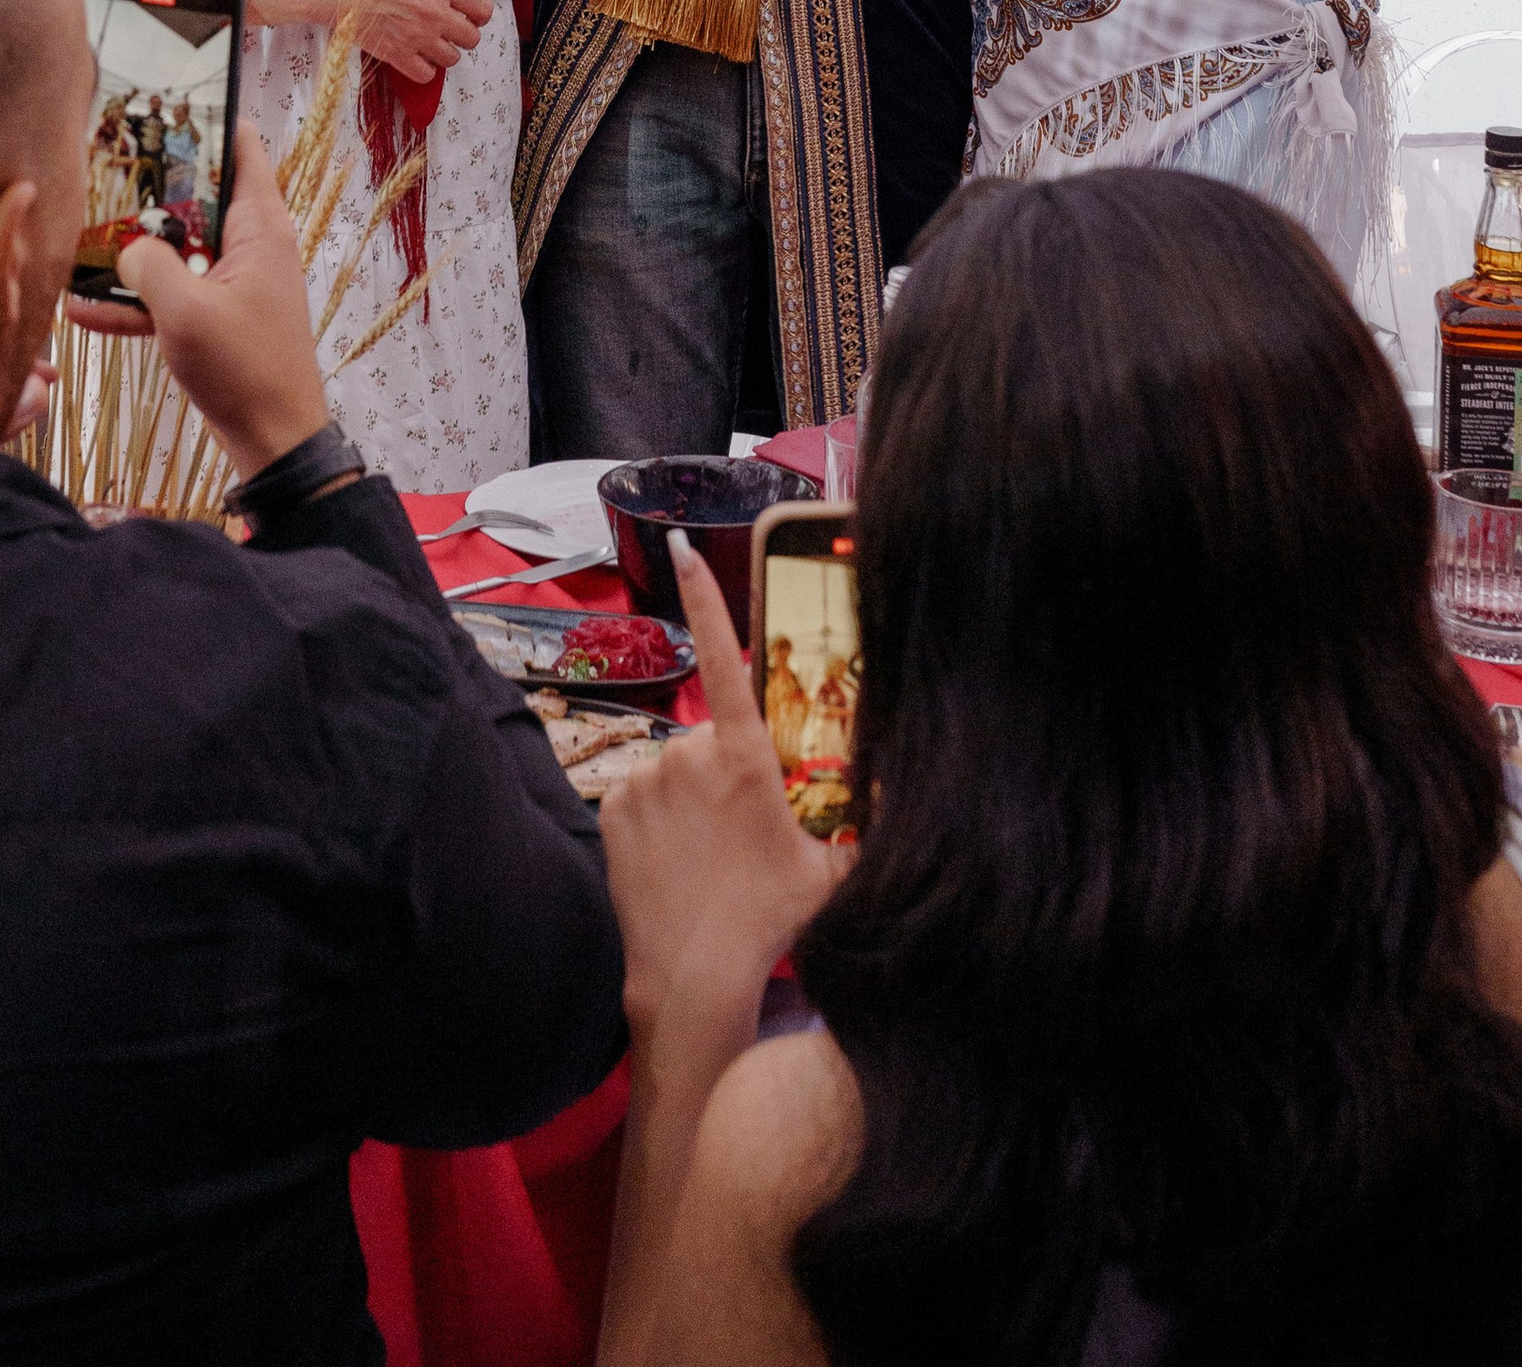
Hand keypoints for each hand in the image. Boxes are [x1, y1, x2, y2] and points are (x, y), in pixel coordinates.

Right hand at [116, 125, 329, 478]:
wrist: (273, 441)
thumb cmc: (244, 369)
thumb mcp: (185, 311)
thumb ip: (148, 266)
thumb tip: (126, 250)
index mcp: (259, 227)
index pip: (241, 149)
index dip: (206, 121)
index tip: (162, 103)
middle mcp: (250, 246)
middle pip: (197, 198)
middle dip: (148, 191)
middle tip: (101, 169)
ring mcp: (233, 283)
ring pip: (178, 250)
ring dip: (132, 254)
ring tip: (78, 244)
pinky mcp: (217, 318)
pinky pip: (172, 297)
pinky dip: (135, 303)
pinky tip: (82, 311)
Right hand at [237, 0, 494, 83]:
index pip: (483, 8)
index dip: (477, 13)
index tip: (468, 13)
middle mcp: (436, 11)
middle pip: (472, 38)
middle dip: (461, 35)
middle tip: (446, 30)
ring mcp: (418, 36)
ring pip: (452, 59)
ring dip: (442, 53)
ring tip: (426, 43)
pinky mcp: (398, 56)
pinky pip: (426, 75)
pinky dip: (422, 69)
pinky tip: (411, 56)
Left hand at [601, 534, 841, 1051]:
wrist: (693, 975)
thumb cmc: (770, 921)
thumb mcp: (833, 872)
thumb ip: (870, 826)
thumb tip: (910, 794)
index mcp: (746, 757)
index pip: (726, 657)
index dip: (704, 596)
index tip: (682, 546)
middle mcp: (690, 753)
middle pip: (712, 745)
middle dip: (724, 776)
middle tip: (740, 837)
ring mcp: (646, 778)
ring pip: (675, 773)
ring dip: (689, 802)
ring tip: (706, 861)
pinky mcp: (611, 806)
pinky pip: (640, 797)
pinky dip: (654, 821)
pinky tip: (672, 863)